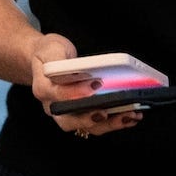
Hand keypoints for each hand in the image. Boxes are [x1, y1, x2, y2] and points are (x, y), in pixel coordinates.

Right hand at [29, 33, 143, 138]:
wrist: (45, 61)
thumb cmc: (49, 53)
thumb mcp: (51, 47)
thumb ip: (59, 59)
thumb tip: (77, 69)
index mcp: (43, 88)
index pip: (59, 94)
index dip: (77, 92)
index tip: (96, 83)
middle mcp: (53, 106)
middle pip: (70, 121)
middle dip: (92, 118)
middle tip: (110, 110)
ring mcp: (66, 114)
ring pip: (86, 127)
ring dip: (110, 124)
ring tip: (130, 114)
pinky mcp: (80, 116)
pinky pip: (97, 125)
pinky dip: (115, 122)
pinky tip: (131, 115)